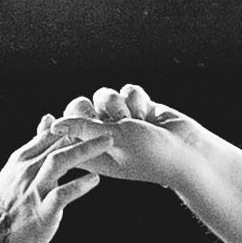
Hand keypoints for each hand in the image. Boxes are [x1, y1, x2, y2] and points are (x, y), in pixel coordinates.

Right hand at [0, 113, 100, 242]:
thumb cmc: (5, 209)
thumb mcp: (16, 172)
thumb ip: (36, 148)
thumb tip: (48, 119)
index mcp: (21, 161)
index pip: (48, 135)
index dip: (71, 125)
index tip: (92, 122)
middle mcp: (27, 171)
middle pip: (56, 143)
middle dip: (82, 131)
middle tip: (108, 127)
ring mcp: (34, 190)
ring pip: (59, 161)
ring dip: (84, 150)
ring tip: (107, 143)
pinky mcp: (42, 211)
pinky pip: (63, 194)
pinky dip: (80, 185)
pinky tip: (95, 180)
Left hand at [50, 83, 220, 200]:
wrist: (188, 150)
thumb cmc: (150, 153)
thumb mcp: (113, 140)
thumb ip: (83, 129)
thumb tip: (53, 126)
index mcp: (92, 152)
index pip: (64, 132)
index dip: (60, 123)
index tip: (54, 117)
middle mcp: (103, 135)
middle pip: (79, 106)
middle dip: (93, 108)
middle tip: (107, 119)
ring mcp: (120, 120)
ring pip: (104, 94)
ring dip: (119, 104)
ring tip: (135, 120)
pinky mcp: (137, 107)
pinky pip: (126, 89)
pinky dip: (137, 99)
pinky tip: (148, 114)